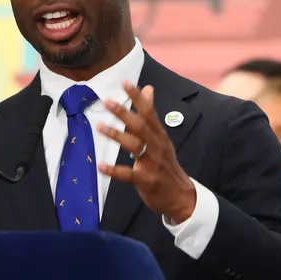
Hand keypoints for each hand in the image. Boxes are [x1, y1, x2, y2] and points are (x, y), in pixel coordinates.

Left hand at [97, 82, 196, 222]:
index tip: (126, 82)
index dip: (138, 97)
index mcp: (159, 136)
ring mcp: (152, 164)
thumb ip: (151, 115)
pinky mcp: (146, 180)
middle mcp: (157, 147)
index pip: (149, 113)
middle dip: (125, 113)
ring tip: (100, 127)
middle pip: (141, 126)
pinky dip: (114, 170)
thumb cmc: (166, 165)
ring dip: (117, 135)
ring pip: (135, 146)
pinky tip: (100, 166)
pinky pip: (128, 174)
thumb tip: (148, 88)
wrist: (181, 196)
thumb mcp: (161, 139)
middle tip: (108, 101)